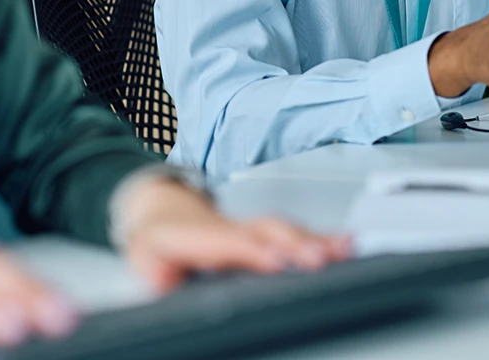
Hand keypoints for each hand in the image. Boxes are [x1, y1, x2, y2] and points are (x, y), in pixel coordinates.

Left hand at [119, 179, 351, 291]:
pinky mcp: (263, 232)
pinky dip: (322, 238)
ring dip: (315, 240)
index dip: (253, 250)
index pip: (229, 242)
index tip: (276, 260)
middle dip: (294, 244)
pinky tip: (345, 245)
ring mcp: (248, 226)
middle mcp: (230, 226)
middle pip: (266, 232)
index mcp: (198, 235)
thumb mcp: (143, 258)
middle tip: (320, 260)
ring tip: (345, 251)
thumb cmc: (156, 240)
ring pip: (285, 230)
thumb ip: (153, 272)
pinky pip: (294, 234)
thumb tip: (163, 280)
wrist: (161, 209)